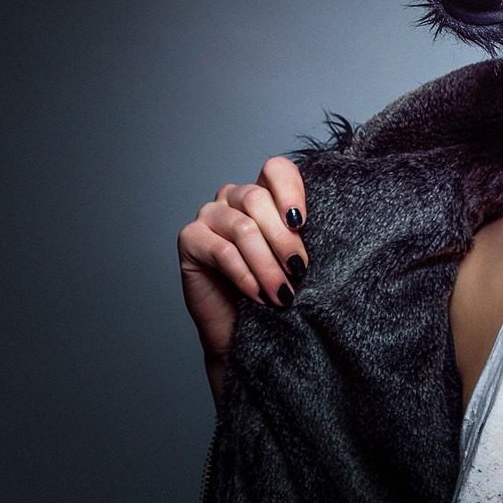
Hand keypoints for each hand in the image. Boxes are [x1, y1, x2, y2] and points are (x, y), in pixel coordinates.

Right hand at [177, 155, 307, 406]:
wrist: (246, 333)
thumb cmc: (276, 291)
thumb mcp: (296, 258)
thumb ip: (301, 235)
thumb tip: (312, 227)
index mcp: (263, 193)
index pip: (275, 169)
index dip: (290, 189)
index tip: (303, 222)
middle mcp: (233, 198)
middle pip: (257, 199)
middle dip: (283, 239)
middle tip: (299, 271)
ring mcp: (209, 215)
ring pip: (242, 228)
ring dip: (267, 264)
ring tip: (283, 293)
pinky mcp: (189, 240)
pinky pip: (222, 251)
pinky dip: (245, 275)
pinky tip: (259, 294)